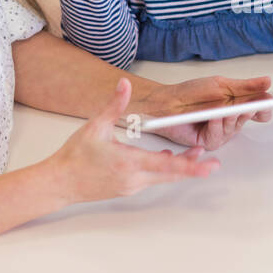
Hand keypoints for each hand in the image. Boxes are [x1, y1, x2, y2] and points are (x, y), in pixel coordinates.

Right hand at [47, 78, 219, 206]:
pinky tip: (167, 161)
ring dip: (179, 168)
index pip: (166, 165)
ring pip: (162, 178)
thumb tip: (125, 83)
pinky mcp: (127, 189)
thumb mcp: (95, 126)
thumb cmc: (75, 155)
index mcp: (128, 162)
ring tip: (196, 157)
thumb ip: (114, 104)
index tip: (207, 165)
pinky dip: (163, 171)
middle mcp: (133, 179)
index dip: (189, 165)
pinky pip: (151, 179)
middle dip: (193, 168)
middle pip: (171, 175)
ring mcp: (131, 186)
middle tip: (213, 165)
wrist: (59, 183)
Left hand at [138, 75, 272, 149]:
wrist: (167, 103)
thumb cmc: (190, 93)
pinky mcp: (209, 141)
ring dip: (230, 118)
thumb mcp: (221, 85)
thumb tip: (267, 82)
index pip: (257, 108)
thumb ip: (246, 86)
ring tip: (224, 110)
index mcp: (236, 103)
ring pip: (235, 128)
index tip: (269, 102)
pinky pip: (219, 136)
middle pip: (248, 118)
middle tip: (247, 106)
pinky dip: (217, 126)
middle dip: (247, 111)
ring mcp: (221, 130)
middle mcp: (230, 119)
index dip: (264, 106)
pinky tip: (213, 118)